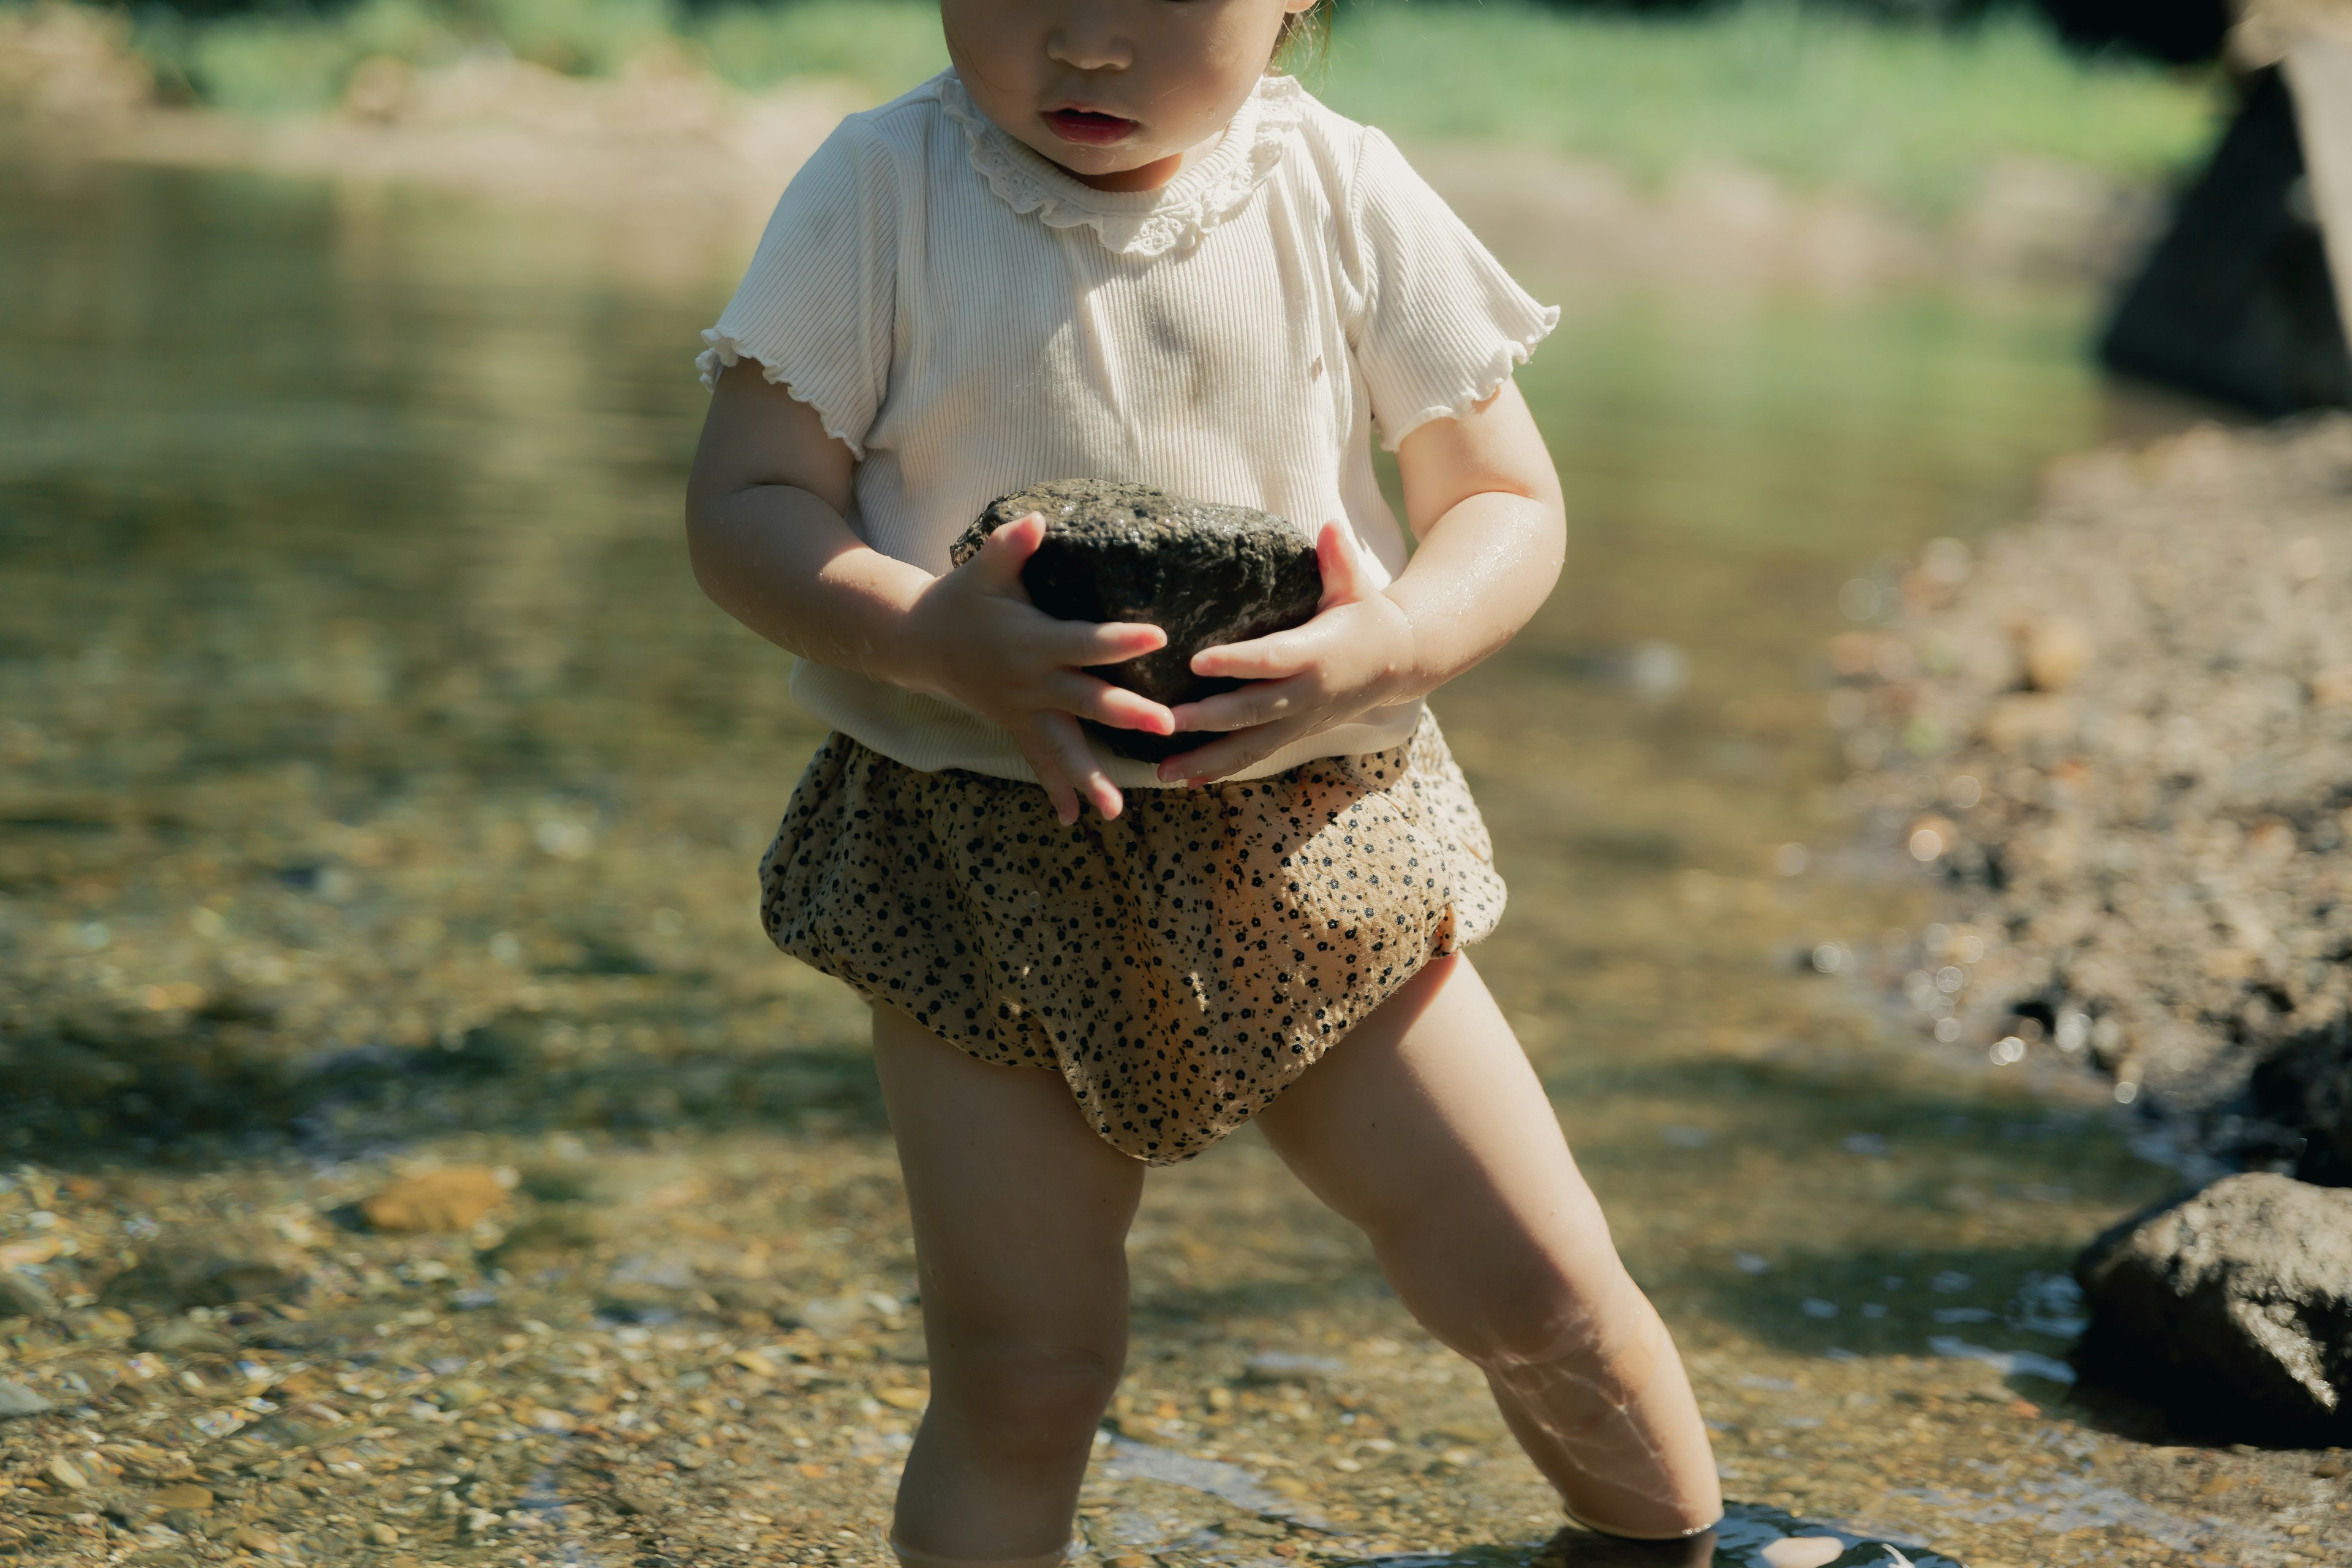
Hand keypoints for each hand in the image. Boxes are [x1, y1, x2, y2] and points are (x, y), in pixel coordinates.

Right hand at [903, 512, 1173, 823]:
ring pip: (1061, 747)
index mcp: (1031, 640)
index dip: (1120, 639)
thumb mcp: (982, 567)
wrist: (918, 641)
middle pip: (1085, 700)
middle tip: (1165, 727)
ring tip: (1114, 810)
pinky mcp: (1016, 725)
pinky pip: (1036, 760)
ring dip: (1088, 777)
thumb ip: (1011, 546)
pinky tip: (1070, 819)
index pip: (1083, 641)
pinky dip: (1052, 788)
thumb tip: (1038, 520)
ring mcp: (1023, 709)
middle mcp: (1031, 681)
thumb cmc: (961, 598)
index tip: (1159, 635)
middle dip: (1125, 714)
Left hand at [1156, 522, 1416, 785]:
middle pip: (1252, 712)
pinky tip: (1185, 780)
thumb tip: (1330, 527)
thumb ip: (1338, 561)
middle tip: (1165, 722)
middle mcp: (1306, 694)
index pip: (1271, 660)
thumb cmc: (1366, 616)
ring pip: (1249, 747)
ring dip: (1205, 761)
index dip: (1236, 662)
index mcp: (1317, 654)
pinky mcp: (1293, 734)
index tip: (1197, 661)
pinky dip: (1219, 770)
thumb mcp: (1356, 586)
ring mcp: (1299, 721)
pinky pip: (1254, 755)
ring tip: (1162, 772)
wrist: (1398, 665)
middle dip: (1207, 721)